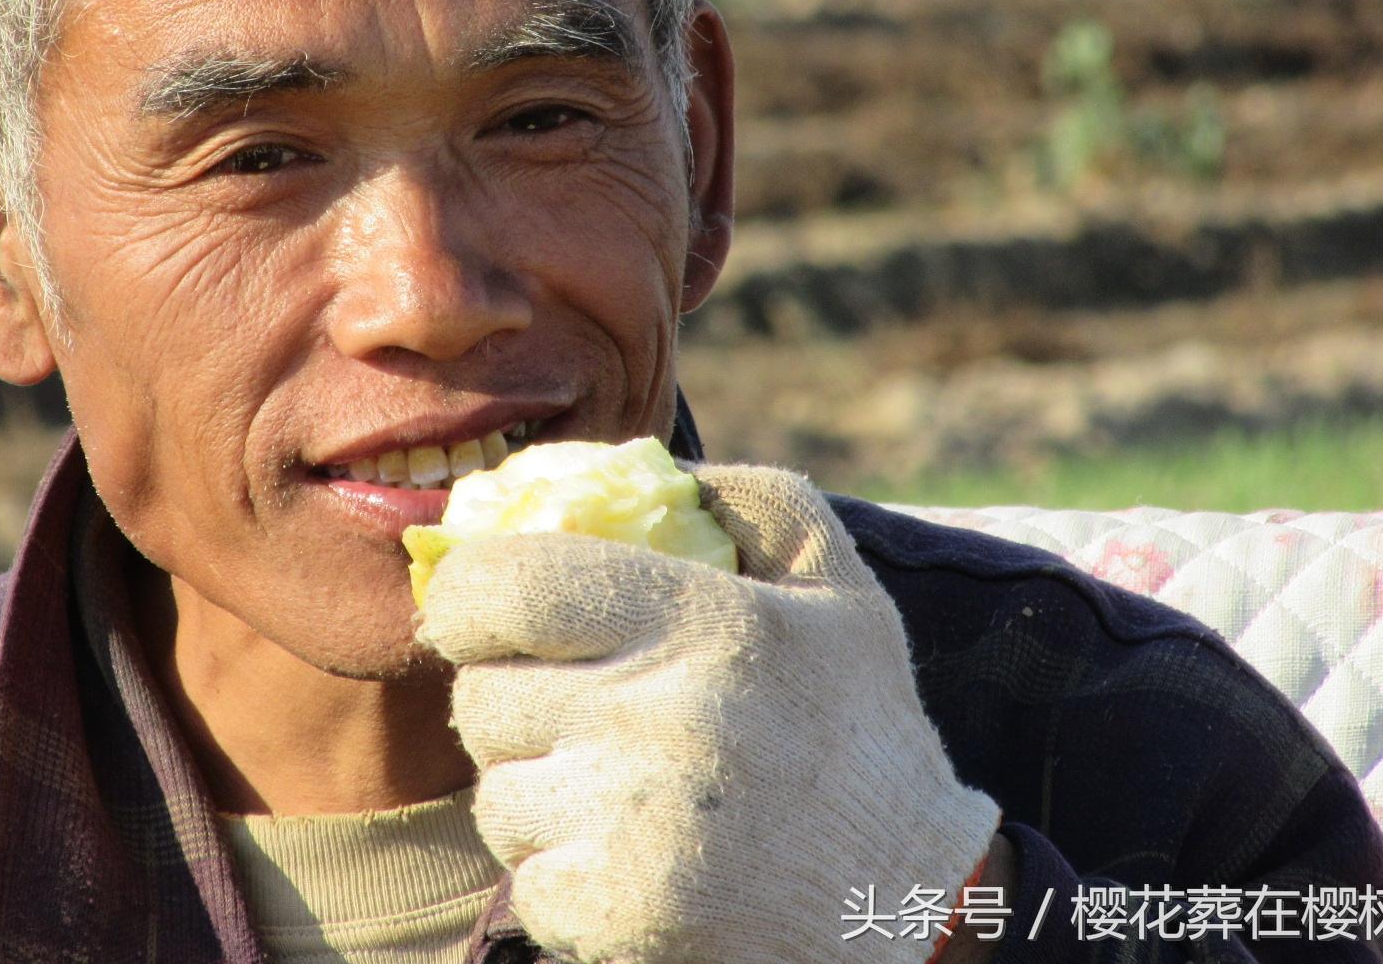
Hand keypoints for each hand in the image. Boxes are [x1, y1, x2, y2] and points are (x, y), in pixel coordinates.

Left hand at [416, 462, 1001, 963]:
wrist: (916, 901)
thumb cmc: (860, 727)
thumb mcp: (836, 584)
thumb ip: (743, 501)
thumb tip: (627, 467)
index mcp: (707, 622)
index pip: (503, 586)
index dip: (466, 594)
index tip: (481, 611)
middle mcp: (663, 718)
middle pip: (483, 697)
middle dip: (515, 702)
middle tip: (580, 714)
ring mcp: (637, 824)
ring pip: (496, 795)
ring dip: (538, 794)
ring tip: (620, 792)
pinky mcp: (623, 914)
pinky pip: (525, 882)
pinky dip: (563, 878)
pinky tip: (636, 861)